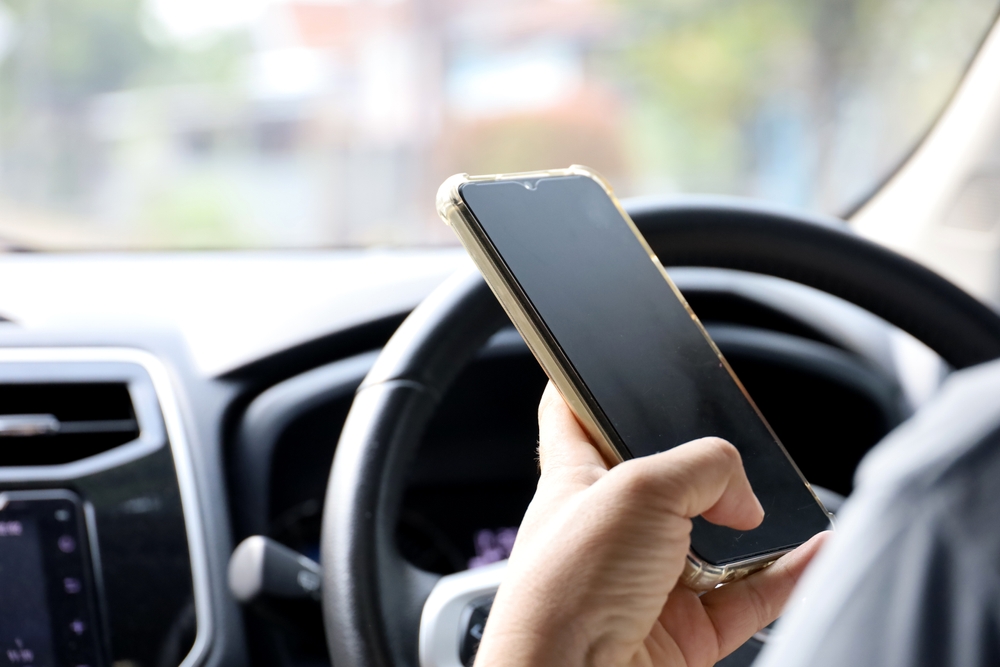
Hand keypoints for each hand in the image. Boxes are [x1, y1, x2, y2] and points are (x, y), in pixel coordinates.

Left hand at [473, 383, 827, 666]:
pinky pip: (752, 595)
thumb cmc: (565, 592)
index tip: (608, 360)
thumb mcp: (636, 490)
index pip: (571, 414)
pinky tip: (815, 548)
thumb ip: (703, 469)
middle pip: (665, 476)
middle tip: (735, 447)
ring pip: (718, 537)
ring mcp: (651, 579)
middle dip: (705, 464)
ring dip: (757, 522)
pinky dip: (790, 573)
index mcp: (575, 481)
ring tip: (780, 500)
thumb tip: (746, 499)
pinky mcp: (686, 630)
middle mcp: (612, 528)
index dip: (588, 383)